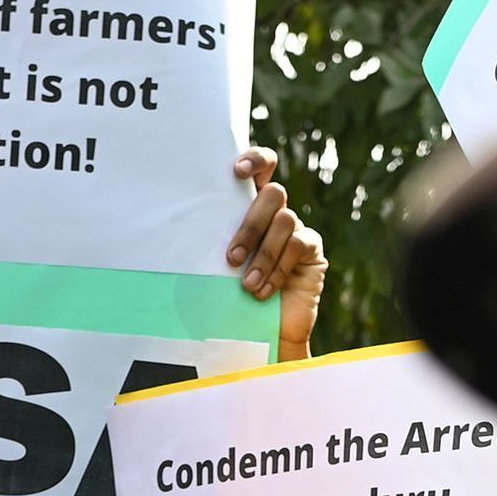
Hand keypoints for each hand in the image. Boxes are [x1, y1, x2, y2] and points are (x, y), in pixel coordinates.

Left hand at [229, 149, 327, 359]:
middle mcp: (277, 213)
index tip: (236, 172)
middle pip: (274, 193)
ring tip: (246, 285)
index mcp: (251, 207)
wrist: (257, 335)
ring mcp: (297, 231)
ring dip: (263, 255)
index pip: (262, 167)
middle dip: (250, 226)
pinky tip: (262, 293)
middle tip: (231, 258)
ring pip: (285, 220)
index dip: (255, 160)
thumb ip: (214, 238)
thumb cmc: (228, 296)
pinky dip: (278, 270)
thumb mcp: (215, 264)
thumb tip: (184, 221)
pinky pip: (298, 246)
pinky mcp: (312, 251)